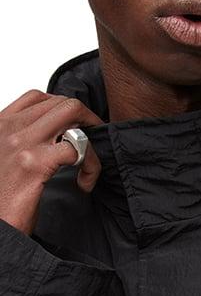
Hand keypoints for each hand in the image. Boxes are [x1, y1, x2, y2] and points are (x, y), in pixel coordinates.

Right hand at [0, 89, 103, 235]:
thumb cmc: (2, 198)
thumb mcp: (5, 160)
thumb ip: (22, 143)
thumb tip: (54, 139)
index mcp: (1, 125)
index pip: (38, 98)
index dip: (65, 109)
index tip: (77, 126)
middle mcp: (10, 128)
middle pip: (62, 103)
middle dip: (88, 119)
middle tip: (96, 140)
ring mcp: (22, 143)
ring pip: (72, 118)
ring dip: (91, 142)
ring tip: (89, 166)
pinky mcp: (35, 164)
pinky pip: (77, 149)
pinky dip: (90, 166)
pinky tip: (84, 183)